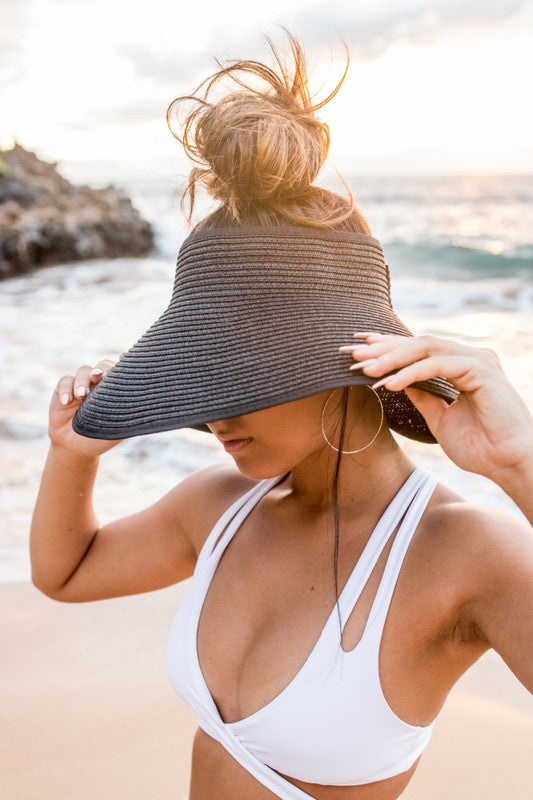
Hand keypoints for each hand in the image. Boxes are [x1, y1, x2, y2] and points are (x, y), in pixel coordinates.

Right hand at [49, 356, 124, 457]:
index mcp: (115, 389)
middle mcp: (99, 383)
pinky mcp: (64, 390)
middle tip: (100, 376)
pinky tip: (67, 402)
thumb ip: (126, 415)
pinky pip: (65, 381)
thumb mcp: (116, 429)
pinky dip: (66, 390)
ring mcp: (81, 385)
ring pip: (84, 370)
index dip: (123, 362)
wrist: (75, 448)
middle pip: (102, 365)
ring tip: (82, 395)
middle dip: (102, 368)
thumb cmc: (100, 438)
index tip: (124, 358)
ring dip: (83, 381)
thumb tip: (141, 404)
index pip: (121, 371)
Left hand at [339, 332, 532, 482]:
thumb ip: (422, 395)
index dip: (388, 347)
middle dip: (384, 348)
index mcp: (462, 366)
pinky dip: (412, 373)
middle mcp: (470, 357)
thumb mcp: (439, 417)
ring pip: (426, 348)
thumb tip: (394, 380)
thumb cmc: (480, 447)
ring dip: (393, 358)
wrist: (508, 464)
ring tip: (365, 369)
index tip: (358, 349)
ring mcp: (478, 360)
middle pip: (419, 343)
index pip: (419, 349)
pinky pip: (439, 365)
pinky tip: (390, 383)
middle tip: (352, 354)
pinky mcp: (482, 370)